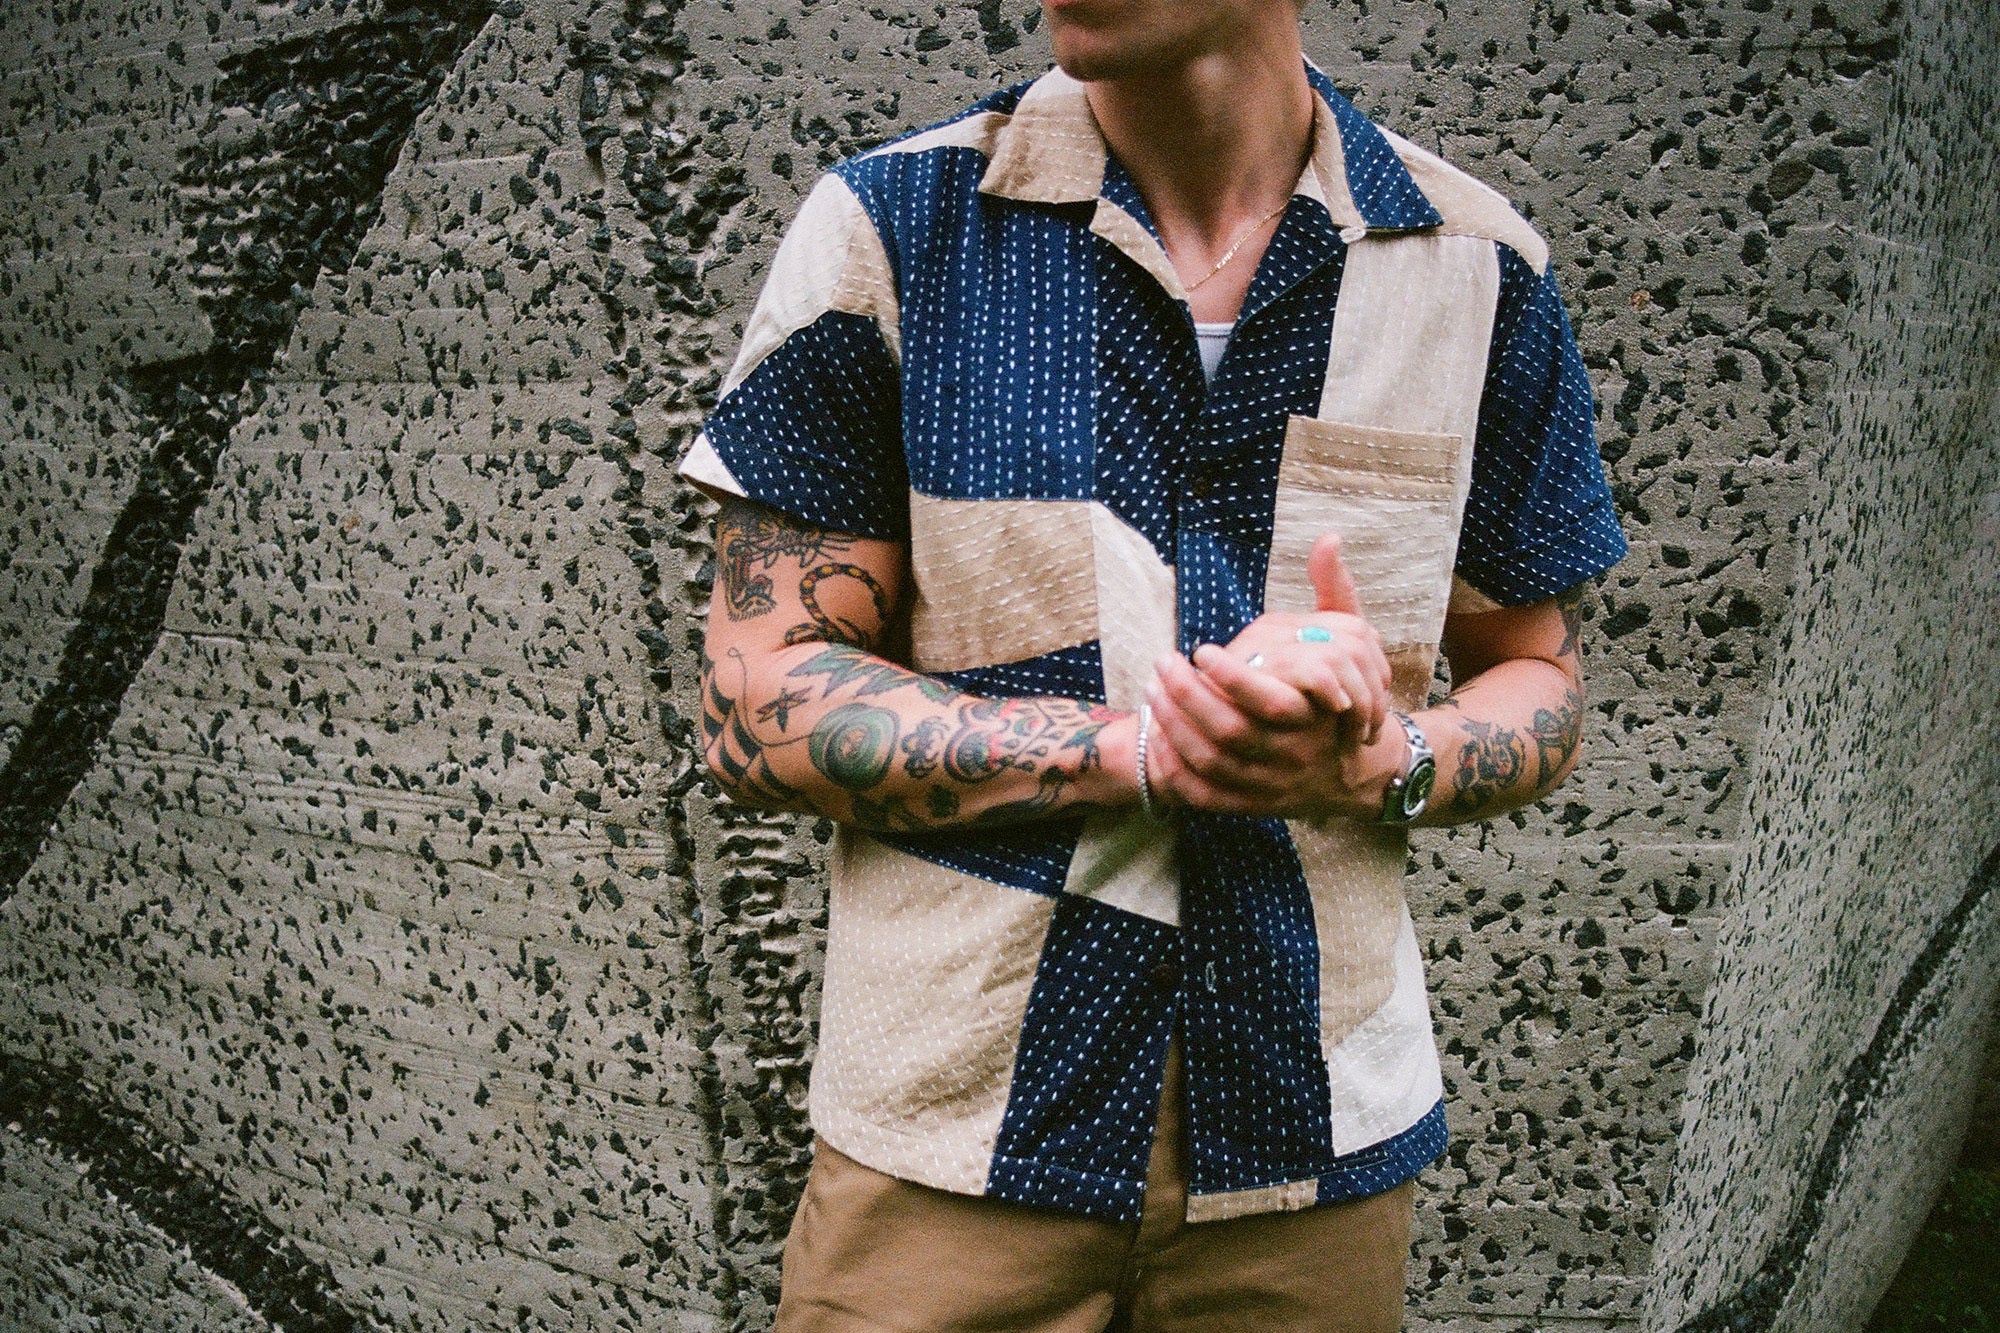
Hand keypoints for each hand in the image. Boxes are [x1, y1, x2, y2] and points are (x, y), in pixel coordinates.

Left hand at [1142, 534, 1399, 819]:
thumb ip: (1335, 590)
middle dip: (1184, 696)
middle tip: (1159, 664)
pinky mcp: (1249, 807)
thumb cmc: (1347, 694)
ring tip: (1151, 690)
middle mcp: (1293, 756)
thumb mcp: (1352, 640)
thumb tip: (1328, 537)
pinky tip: (1156, 737)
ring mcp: (1270, 786)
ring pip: (1208, 762)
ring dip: (1172, 726)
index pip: (1264, 700)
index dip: (1227, 675)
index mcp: (1314, 716)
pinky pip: (1203, 794)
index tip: (1200, 649)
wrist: (1361, 771)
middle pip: (1227, 731)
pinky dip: (1175, 768)